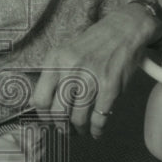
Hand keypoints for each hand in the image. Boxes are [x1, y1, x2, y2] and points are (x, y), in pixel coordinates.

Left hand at [29, 4, 161, 138]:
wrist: (124, 29)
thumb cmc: (93, 43)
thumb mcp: (65, 52)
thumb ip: (52, 75)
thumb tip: (37, 103)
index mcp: (55, 60)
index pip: (40, 99)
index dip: (44, 116)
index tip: (49, 120)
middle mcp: (71, 70)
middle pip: (58, 112)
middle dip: (61, 126)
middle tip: (65, 129)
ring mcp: (91, 79)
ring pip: (78, 118)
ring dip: (79, 130)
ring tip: (81, 130)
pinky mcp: (110, 87)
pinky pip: (100, 118)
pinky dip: (97, 130)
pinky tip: (96, 131)